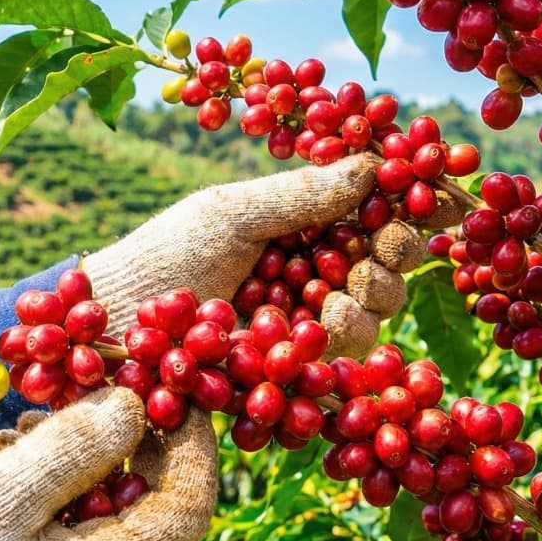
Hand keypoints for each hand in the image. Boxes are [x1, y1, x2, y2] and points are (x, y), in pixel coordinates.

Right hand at [0, 388, 215, 540]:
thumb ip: (70, 451)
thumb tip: (133, 407)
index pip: (188, 506)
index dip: (191, 441)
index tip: (169, 386)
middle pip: (151, 505)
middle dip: (129, 438)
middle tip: (90, 386)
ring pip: (107, 510)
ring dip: (82, 456)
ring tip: (30, 421)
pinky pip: (68, 527)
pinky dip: (51, 484)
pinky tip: (10, 454)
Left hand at [83, 154, 452, 357]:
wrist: (108, 327)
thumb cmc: (163, 256)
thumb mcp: (230, 213)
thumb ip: (301, 195)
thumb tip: (374, 164)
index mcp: (301, 226)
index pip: (372, 214)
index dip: (407, 206)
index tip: (433, 197)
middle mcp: (312, 276)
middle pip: (385, 267)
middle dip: (395, 257)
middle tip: (387, 249)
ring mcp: (304, 329)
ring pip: (374, 316)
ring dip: (372, 302)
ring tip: (339, 300)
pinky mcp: (292, 376)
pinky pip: (340, 365)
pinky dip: (341, 343)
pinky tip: (325, 327)